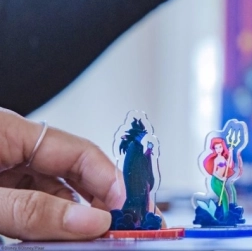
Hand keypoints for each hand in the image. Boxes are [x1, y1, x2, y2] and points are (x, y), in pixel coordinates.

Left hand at [0, 109, 122, 240]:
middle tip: (118, 225)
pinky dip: (48, 220)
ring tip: (92, 235)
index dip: (107, 178)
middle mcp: (10, 146)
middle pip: (70, 169)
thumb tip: (88, 221)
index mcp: (8, 131)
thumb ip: (32, 210)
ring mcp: (2, 168)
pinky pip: (30, 202)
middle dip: (97, 198)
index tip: (124, 208)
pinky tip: (62, 235)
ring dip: (74, 214)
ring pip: (51, 190)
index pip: (78, 149)